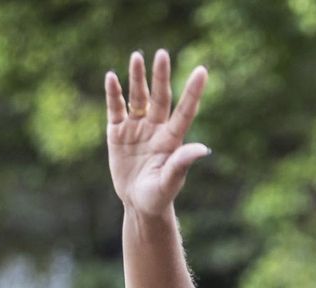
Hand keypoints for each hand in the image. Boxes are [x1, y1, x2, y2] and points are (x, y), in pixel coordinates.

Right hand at [105, 50, 209, 216]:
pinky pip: (115, 109)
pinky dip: (113, 94)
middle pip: (160, 97)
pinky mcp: (117, 133)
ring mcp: (137, 128)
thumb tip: (204, 149)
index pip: (184, 111)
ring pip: (138, 98)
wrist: (139, 204)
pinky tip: (111, 77)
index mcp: (172, 139)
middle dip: (160, 76)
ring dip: (137, 78)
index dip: (193, 91)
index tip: (202, 70)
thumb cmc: (159, 196)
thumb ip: (182, 163)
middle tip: (162, 55)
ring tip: (137, 57)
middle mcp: (156, 128)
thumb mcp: (170, 181)